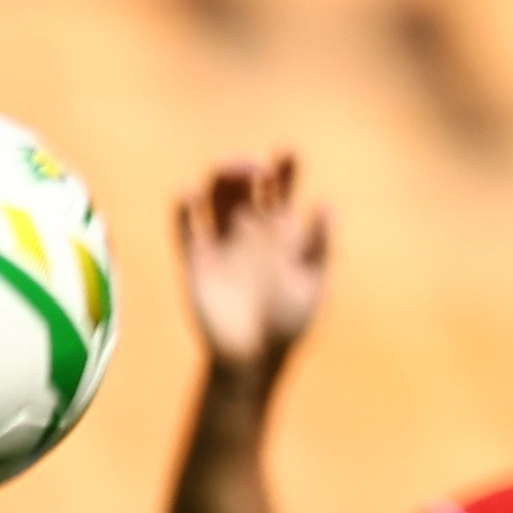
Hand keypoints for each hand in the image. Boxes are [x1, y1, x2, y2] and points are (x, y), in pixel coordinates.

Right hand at [174, 151, 330, 372]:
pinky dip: (184, 205)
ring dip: (220, 177)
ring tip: (230, 171)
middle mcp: (248, 228)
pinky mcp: (194, 257)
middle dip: (247, 167)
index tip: (289, 153)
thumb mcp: (311, 286)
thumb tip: (328, 205)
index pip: (281, 188)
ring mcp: (221, 240)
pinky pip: (185, 224)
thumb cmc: (289, 324)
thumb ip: (319, 247)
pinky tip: (190, 194)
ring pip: (214, 194)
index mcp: (281, 231)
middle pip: (244, 182)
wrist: (254, 359)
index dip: (285, 167)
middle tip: (256, 168)